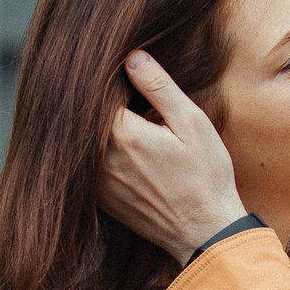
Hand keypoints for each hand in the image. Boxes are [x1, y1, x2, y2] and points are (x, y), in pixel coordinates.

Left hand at [103, 50, 249, 261]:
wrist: (205, 233)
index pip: (98, 91)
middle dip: (100, 99)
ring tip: (121, 114)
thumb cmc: (206, 177)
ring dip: (96, 126)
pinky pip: (88, 165)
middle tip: (117, 84)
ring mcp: (97, 182)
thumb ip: (159, 88)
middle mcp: (100, 159)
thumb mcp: (192, 123)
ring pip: (84, 141)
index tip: (120, 68)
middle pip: (86, 116)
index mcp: (122, 134)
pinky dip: (96, 151)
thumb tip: (132, 57)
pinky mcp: (101, 199)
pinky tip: (118, 146)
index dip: (109, 77)